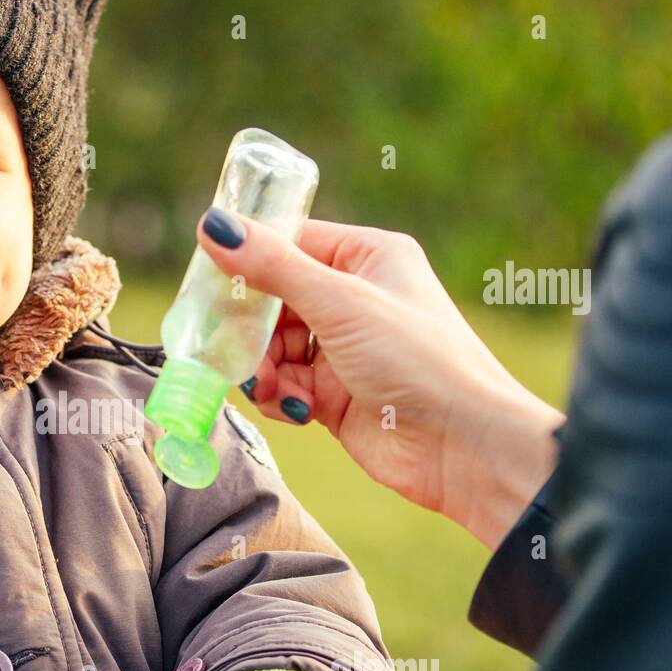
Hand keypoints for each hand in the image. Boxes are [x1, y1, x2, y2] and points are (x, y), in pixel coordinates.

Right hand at [199, 210, 564, 548]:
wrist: (461, 445)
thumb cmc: (418, 359)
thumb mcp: (340, 303)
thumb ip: (273, 267)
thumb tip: (212, 225)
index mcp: (367, 257)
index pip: (289, 243)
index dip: (248, 260)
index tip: (210, 281)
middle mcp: (354, 298)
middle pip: (272, 300)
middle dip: (251, 330)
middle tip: (236, 350)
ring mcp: (343, 349)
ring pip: (272, 347)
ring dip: (263, 369)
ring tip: (274, 389)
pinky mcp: (335, 394)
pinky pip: (285, 384)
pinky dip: (281, 396)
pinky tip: (297, 409)